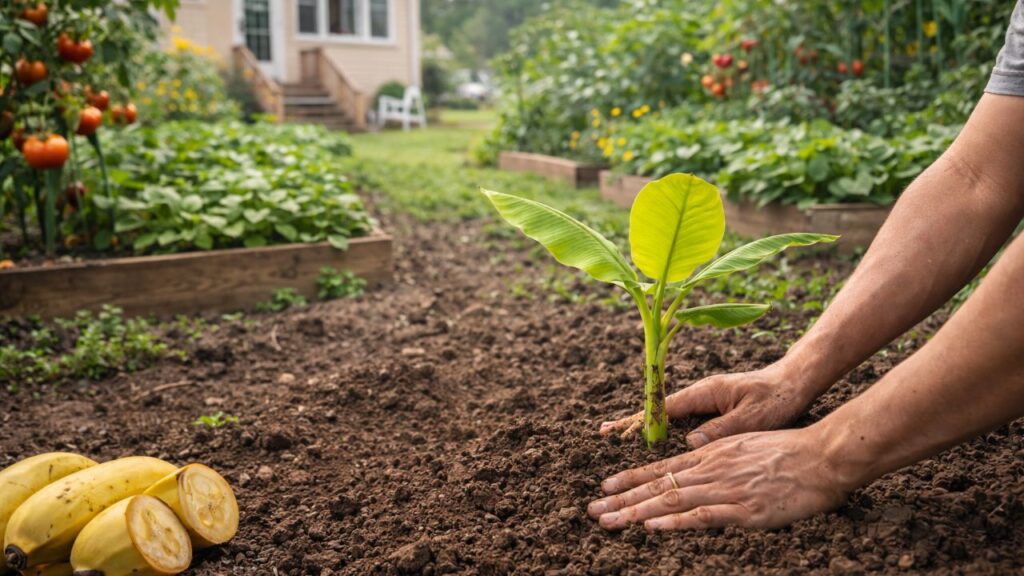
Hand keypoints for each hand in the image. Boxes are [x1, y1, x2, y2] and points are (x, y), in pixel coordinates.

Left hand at [587, 427, 852, 530]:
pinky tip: (652, 525)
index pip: (662, 468)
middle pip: (658, 485)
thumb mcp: (744, 445)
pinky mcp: (743, 509)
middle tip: (594, 510)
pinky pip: (702, 515)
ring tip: (609, 520)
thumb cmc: (788, 452)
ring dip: (636, 511)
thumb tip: (697, 461)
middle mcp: (711, 469)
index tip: (606, 487)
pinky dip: (675, 521)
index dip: (632, 478)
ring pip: (671, 499)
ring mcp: (725, 489)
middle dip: (622, 499)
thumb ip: (718, 456)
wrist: (822, 456)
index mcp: (711, 454)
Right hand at [600, 364, 817, 447]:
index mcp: (705, 392)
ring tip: (621, 437)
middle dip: (633, 421)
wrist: (796, 382)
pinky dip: (665, 427)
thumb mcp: (753, 417)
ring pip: (669, 414)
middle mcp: (701, 394)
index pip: (664, 407)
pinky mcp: (714, 407)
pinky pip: (682, 418)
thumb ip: (721, 429)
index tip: (616, 430)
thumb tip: (691, 443)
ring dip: (647, 424)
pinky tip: (657, 440)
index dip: (640, 420)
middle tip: (605, 433)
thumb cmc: (778, 398)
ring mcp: (706, 400)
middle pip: (659, 408)